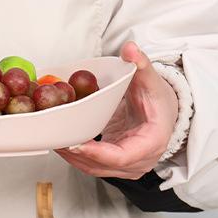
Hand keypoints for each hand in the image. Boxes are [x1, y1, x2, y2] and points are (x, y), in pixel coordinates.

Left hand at [57, 42, 177, 178]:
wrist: (164, 113)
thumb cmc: (159, 100)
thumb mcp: (151, 80)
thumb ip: (141, 64)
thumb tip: (130, 49)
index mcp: (151, 144)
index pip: (120, 157)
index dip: (96, 153)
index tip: (75, 145)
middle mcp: (139, 162)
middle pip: (102, 166)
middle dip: (76, 154)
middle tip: (55, 139)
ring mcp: (126, 168)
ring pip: (93, 168)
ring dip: (71, 157)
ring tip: (53, 140)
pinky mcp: (114, 166)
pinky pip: (91, 165)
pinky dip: (76, 155)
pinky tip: (62, 143)